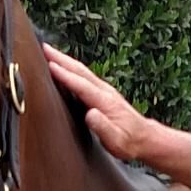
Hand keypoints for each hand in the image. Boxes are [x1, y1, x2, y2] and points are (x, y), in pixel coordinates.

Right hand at [42, 44, 154, 163]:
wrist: (145, 139)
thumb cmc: (129, 142)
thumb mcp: (117, 141)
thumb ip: (103, 128)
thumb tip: (90, 114)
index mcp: (105, 101)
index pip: (81, 84)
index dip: (65, 74)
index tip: (49, 64)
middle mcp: (105, 92)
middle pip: (80, 71)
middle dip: (62, 59)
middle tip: (44, 48)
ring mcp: (105, 91)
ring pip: (82, 71)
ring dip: (65, 60)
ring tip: (50, 53)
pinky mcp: (104, 94)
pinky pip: (85, 77)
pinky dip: (72, 69)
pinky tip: (65, 68)